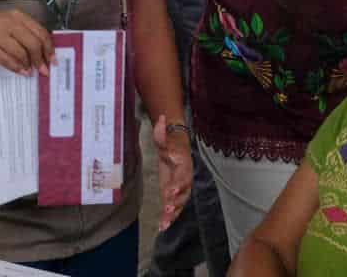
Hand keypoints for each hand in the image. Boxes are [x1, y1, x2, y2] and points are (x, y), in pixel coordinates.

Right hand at [0, 10, 53, 76]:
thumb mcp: (9, 26)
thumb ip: (26, 34)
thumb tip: (45, 52)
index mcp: (17, 16)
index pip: (41, 32)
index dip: (49, 48)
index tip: (53, 59)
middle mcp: (9, 23)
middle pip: (33, 43)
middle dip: (41, 59)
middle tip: (44, 70)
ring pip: (21, 52)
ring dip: (29, 65)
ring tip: (31, 71)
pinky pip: (7, 59)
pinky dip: (16, 67)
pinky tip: (21, 72)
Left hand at [153, 115, 192, 231]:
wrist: (178, 150)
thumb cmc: (170, 145)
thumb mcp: (164, 138)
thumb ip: (161, 131)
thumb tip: (161, 118)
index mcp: (184, 166)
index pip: (183, 176)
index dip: (178, 183)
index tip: (171, 190)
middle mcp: (185, 179)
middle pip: (183, 192)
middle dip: (176, 201)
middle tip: (167, 208)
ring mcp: (181, 189)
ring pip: (179, 204)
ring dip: (172, 214)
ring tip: (164, 224)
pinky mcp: (174, 196)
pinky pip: (174, 209)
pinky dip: (169, 218)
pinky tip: (162, 227)